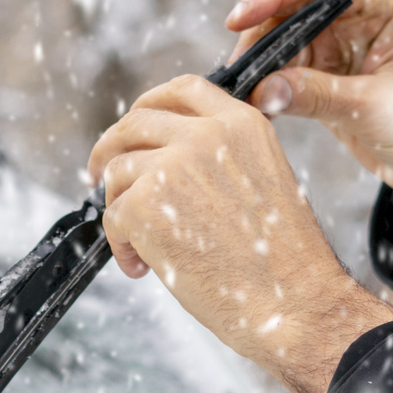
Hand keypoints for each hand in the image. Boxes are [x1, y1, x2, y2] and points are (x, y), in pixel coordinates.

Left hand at [88, 75, 392, 392]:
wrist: (293, 303)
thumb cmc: (282, 261)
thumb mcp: (263, 180)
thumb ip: (220, 156)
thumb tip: (160, 157)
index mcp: (243, 123)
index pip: (183, 89)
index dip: (148, 106)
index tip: (133, 131)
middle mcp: (207, 134)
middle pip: (135, 122)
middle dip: (111, 150)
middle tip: (99, 178)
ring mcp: (172, 165)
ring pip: (117, 172)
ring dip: (120, 209)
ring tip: (144, 248)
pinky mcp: (144, 203)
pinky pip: (111, 215)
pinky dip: (120, 245)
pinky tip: (144, 267)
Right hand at [230, 0, 392, 224]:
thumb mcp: (374, 108)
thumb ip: (318, 96)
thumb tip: (263, 90)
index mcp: (380, 6)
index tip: (239, 20)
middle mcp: (355, 20)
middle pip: (289, 16)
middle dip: (259, 42)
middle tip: (234, 76)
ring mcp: (338, 50)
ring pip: (281, 48)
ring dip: (259, 70)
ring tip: (239, 98)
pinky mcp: (326, 80)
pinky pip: (284, 77)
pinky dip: (266, 91)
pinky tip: (252, 109)